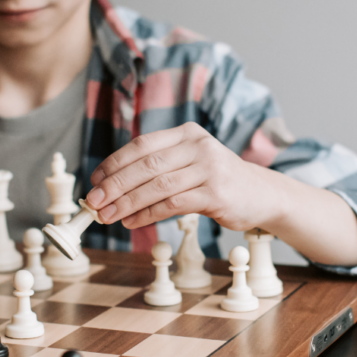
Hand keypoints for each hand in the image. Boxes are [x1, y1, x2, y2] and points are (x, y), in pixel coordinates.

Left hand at [86, 122, 281, 229]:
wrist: (262, 194)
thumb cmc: (217, 180)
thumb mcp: (190, 163)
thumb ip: (158, 168)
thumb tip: (111, 187)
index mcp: (186, 134)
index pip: (142, 145)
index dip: (114, 163)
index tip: (94, 180)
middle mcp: (198, 146)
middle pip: (146, 165)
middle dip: (115, 185)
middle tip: (93, 202)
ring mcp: (209, 169)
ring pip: (157, 186)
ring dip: (127, 203)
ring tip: (107, 216)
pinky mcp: (216, 194)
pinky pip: (173, 204)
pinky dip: (148, 215)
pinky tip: (132, 222)